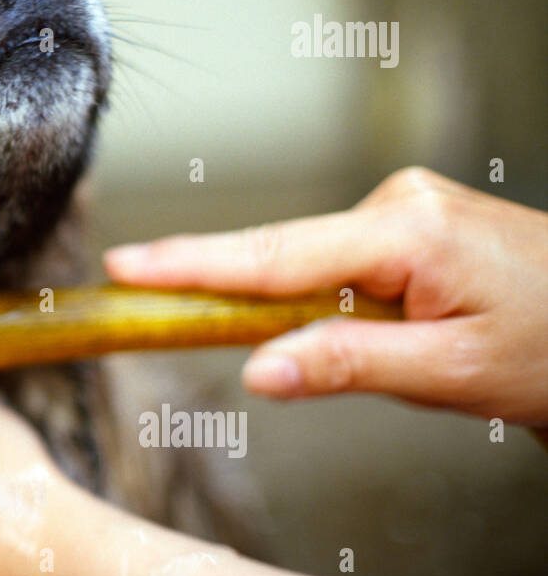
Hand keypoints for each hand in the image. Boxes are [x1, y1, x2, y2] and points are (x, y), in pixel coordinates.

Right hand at [104, 167, 547, 423]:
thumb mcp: (448, 374)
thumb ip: (345, 364)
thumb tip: (258, 368)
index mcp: (406, 232)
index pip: (273, 256)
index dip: (191, 265)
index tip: (127, 265)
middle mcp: (398, 202)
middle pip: (279, 251)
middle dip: (214, 277)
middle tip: (137, 288)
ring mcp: (404, 204)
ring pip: (309, 259)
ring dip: (287, 301)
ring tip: (338, 350)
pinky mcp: (409, 218)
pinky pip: (337, 256)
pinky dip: (317, 291)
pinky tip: (349, 324)